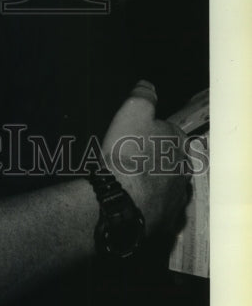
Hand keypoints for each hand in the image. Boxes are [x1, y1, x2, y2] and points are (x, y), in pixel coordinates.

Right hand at [100, 81, 190, 237]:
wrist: (122, 199)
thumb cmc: (128, 153)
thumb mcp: (133, 111)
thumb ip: (143, 95)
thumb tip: (148, 85)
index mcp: (178, 143)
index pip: (170, 132)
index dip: (152, 131)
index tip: (136, 134)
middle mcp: (183, 171)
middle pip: (170, 160)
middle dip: (155, 158)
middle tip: (131, 157)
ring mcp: (176, 198)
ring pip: (166, 185)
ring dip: (152, 182)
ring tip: (128, 180)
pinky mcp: (165, 221)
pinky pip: (157, 208)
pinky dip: (147, 204)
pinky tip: (131, 200)